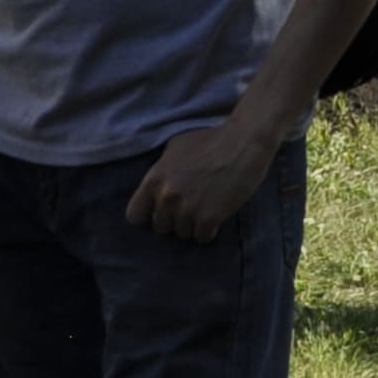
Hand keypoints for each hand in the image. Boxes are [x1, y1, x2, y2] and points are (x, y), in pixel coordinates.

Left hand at [126, 114, 278, 239]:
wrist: (243, 142)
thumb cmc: (211, 140)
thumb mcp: (176, 148)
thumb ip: (161, 170)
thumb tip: (156, 185)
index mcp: (154, 180)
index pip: (134, 215)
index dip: (148, 215)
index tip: (160, 211)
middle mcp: (166, 198)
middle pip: (160, 228)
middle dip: (174, 220)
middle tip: (190, 206)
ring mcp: (187, 210)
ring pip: (183, 234)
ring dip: (193, 226)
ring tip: (206, 208)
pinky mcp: (208, 219)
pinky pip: (202, 238)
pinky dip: (210, 231)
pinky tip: (217, 215)